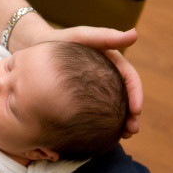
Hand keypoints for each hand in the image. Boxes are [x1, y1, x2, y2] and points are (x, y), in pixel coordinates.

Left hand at [11, 21, 141, 137]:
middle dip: (131, 115)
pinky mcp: (81, 98)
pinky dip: (100, 123)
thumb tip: (135, 34)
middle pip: (124, 97)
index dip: (136, 94)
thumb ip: (105, 36)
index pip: (129, 79)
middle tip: (132, 131)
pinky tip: (99, 135)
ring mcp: (94, 88)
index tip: (136, 110)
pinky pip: (94, 111)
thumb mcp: (81, 37)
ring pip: (111, 107)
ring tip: (122, 137)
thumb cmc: (59, 41)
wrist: (35, 50)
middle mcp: (106, 76)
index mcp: (111, 62)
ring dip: (119, 122)